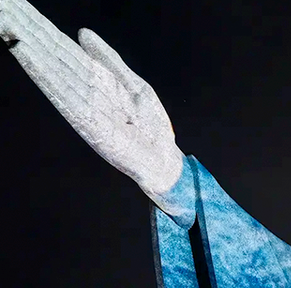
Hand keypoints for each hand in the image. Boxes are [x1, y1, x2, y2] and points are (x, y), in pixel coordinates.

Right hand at [1, 0, 182, 194]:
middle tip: (2, 4)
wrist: (164, 159)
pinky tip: (24, 51)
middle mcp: (83, 89)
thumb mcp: (133, 84)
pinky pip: (61, 92)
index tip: (16, 4)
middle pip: (50, 53)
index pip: (60, 47)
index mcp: (95, 78)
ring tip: (5, 18)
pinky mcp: (87, 122)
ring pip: (50, 67)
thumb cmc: (150, 125)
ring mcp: (82, 104)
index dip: (39, 26)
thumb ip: (108, 59)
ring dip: (26, 43)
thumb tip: (82, 32)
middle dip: (26, 28)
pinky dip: (42, 71)